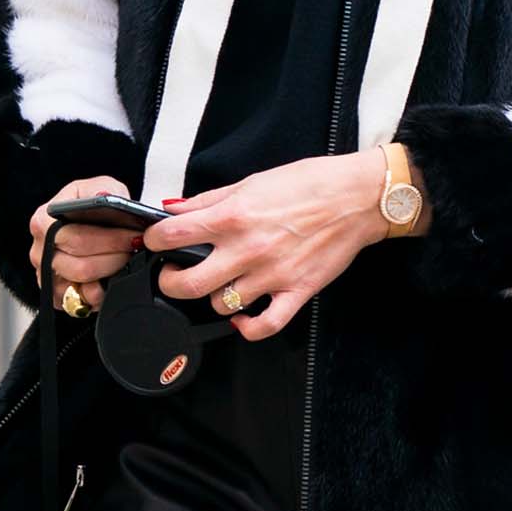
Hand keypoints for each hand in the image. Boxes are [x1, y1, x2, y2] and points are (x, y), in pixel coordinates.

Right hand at [28, 173, 142, 310]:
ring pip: (83, 284)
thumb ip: (105, 190)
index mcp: (43, 220)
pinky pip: (81, 302)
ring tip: (128, 259)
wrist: (90, 223)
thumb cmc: (93, 206)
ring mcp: (46, 276)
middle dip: (116, 257)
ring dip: (112, 273)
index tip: (134, 235)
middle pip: (80, 265)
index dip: (109, 239)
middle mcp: (39, 250)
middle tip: (136, 249)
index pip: (74, 238)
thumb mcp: (102, 186)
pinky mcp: (56, 295)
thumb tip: (106, 198)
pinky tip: (113, 276)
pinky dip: (101, 292)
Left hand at [144, 149, 414, 339]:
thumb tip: (173, 208)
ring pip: (221, 305)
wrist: (357, 198)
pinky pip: (264, 325)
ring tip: (217, 284)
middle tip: (173, 274)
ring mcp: (272, 275)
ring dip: (212, 297)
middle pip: (187, 284)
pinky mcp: (296, 292)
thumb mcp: (251, 182)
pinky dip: (246, 328)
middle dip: (170, 282)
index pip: (173, 235)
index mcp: (233, 216)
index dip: (154, 241)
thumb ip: (209, 199)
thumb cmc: (309, 184)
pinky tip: (240, 318)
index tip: (155, 242)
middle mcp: (248, 249)